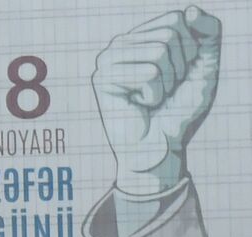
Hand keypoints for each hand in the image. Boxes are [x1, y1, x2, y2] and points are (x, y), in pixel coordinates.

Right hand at [92, 5, 220, 193]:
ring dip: (166, 83)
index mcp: (142, 36)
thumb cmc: (179, 112)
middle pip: (169, 32)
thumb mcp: (204, 66)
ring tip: (152, 100)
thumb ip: (209, 31)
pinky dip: (154, 95)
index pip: (176, 18)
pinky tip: (139, 106)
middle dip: (177, 67)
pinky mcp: (103, 78)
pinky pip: (148, 73)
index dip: (188, 50)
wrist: (160, 149)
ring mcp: (108, 58)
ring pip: (159, 50)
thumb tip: (188, 9)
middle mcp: (121, 43)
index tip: (176, 77)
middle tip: (164, 92)